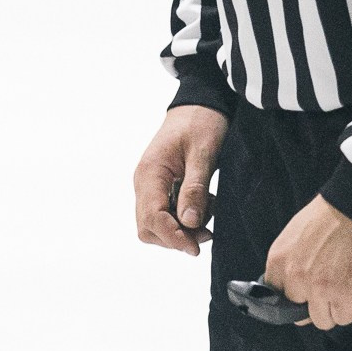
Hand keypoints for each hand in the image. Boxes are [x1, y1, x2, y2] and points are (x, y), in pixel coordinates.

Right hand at [133, 105, 228, 254]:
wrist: (199, 103)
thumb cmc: (202, 122)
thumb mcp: (203, 153)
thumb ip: (195, 189)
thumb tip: (189, 223)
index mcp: (150, 173)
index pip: (152, 219)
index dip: (173, 237)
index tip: (196, 248)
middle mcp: (143, 183)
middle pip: (149, 228)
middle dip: (176, 237)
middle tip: (206, 234)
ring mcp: (149, 186)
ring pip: (156, 225)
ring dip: (181, 229)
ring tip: (208, 213)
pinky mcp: (159, 188)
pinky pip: (165, 213)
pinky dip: (184, 218)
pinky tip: (203, 205)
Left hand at [260, 195, 351, 329]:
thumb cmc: (333, 213)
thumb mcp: (296, 236)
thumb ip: (290, 262)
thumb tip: (295, 286)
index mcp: (278, 262)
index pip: (277, 298)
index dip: (295, 298)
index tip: (307, 294)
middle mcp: (294, 278)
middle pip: (299, 313)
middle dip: (316, 304)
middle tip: (332, 288)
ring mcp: (317, 288)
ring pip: (322, 320)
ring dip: (335, 309)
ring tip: (347, 289)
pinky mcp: (343, 293)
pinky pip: (345, 318)